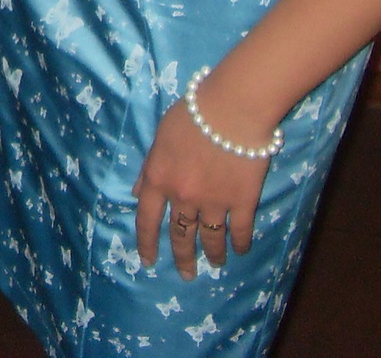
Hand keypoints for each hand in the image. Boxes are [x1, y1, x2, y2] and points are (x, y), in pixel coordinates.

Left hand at [133, 81, 274, 279]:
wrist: (232, 107)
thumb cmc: (193, 112)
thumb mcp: (160, 135)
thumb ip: (149, 167)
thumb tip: (138, 193)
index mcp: (159, 180)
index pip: (146, 220)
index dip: (146, 243)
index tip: (148, 261)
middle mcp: (183, 197)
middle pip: (180, 235)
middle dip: (183, 258)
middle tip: (187, 274)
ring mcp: (214, 202)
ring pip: (211, 238)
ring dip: (212, 254)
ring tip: (215, 264)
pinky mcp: (242, 201)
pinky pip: (240, 230)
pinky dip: (240, 243)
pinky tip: (241, 249)